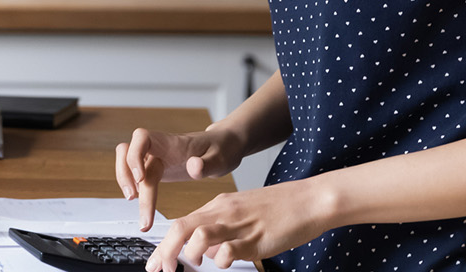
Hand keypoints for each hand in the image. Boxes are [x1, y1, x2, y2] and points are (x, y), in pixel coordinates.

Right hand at [116, 128, 244, 230]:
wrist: (223, 146)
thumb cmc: (222, 149)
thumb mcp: (221, 158)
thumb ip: (207, 164)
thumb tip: (192, 168)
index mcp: (171, 142)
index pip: (142, 137)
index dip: (135, 155)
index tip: (141, 177)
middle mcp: (158, 148)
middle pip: (127, 153)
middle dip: (125, 176)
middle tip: (133, 198)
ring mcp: (154, 157)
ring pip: (126, 163)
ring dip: (124, 181)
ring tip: (133, 201)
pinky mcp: (155, 168)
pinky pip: (134, 174)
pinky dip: (133, 187)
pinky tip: (141, 202)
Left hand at [145, 181, 339, 270]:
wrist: (310, 199)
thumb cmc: (279, 207)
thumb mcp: (242, 213)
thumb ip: (220, 230)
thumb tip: (205, 253)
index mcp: (219, 206)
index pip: (181, 223)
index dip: (163, 245)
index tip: (155, 263)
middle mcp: (225, 212)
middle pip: (182, 228)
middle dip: (165, 251)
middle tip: (162, 269)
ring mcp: (240, 225)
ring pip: (200, 234)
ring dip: (190, 253)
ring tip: (194, 262)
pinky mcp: (257, 238)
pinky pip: (230, 249)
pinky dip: (221, 260)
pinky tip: (225, 262)